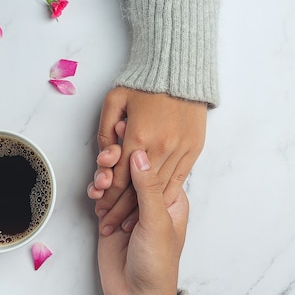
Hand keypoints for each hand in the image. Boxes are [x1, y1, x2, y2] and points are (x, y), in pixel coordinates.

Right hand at [95, 148, 189, 294]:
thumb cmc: (157, 263)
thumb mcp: (156, 222)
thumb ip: (147, 187)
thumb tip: (139, 152)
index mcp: (170, 197)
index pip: (154, 162)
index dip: (137, 145)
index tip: (122, 131)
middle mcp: (150, 199)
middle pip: (131, 167)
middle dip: (116, 159)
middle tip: (106, 158)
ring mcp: (129, 207)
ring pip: (114, 179)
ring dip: (104, 175)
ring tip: (100, 183)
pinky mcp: (110, 217)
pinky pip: (102, 196)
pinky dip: (96, 191)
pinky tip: (95, 195)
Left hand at [96, 87, 205, 235]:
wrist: (180, 68)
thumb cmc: (145, 83)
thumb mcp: (114, 100)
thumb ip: (105, 131)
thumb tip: (104, 158)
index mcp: (138, 136)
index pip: (120, 178)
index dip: (109, 199)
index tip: (100, 211)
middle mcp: (161, 147)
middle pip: (138, 190)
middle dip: (121, 211)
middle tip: (109, 225)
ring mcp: (181, 149)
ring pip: (158, 190)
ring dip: (142, 210)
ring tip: (128, 225)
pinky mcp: (194, 149)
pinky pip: (179, 181)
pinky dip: (165, 198)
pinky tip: (155, 210)